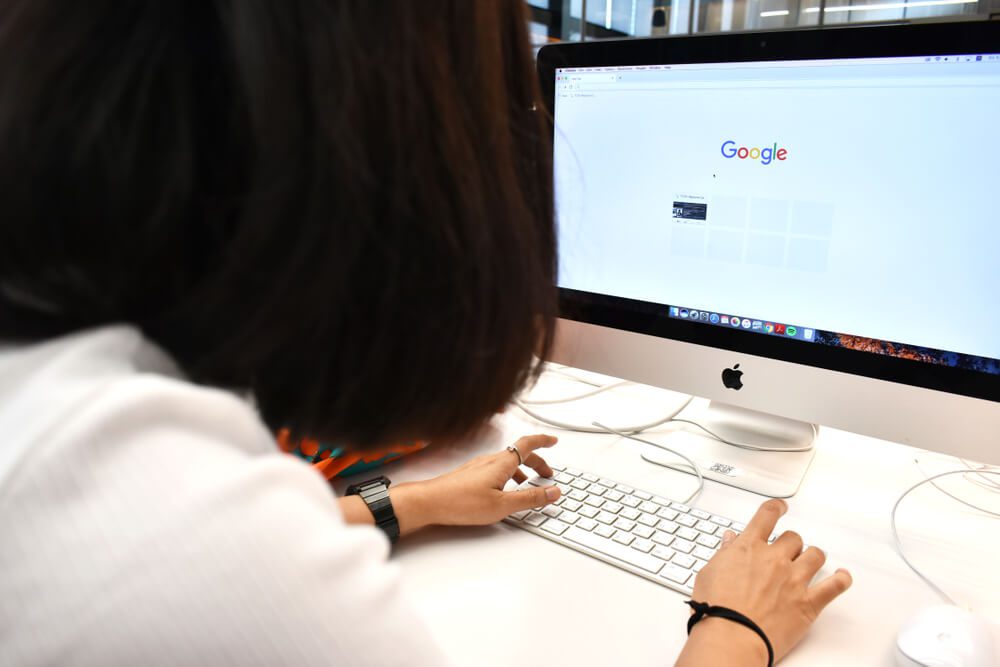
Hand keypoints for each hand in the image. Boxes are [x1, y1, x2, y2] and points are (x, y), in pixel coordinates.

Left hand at [367, 434, 559, 535]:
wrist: (429, 502)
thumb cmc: (461, 502)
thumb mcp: (503, 505)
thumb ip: (530, 498)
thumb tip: (554, 492)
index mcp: (502, 463)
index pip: (528, 444)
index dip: (543, 441)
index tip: (554, 441)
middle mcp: (490, 460)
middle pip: (520, 454)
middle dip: (537, 462)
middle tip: (547, 474)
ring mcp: (479, 465)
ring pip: (507, 462)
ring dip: (523, 470)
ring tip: (529, 486)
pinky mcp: (470, 474)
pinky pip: (496, 469)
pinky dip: (508, 475)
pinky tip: (504, 491)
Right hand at [677, 499, 852, 664]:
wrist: (732, 636)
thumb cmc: (717, 608)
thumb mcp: (709, 573)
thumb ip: (723, 554)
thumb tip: (729, 541)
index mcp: (749, 548)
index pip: (767, 516)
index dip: (776, 508)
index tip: (780, 507)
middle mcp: (775, 559)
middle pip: (793, 538)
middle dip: (790, 543)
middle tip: (785, 551)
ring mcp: (794, 580)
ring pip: (816, 555)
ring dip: (813, 556)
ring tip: (809, 561)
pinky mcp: (808, 603)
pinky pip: (834, 586)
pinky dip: (841, 580)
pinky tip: (842, 577)